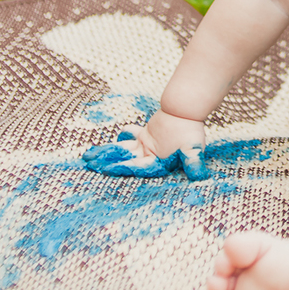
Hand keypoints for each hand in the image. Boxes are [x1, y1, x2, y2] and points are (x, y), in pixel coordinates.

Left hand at [82, 109, 208, 179]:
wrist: (188, 113)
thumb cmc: (190, 132)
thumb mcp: (193, 149)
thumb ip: (194, 162)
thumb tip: (200, 176)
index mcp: (157, 165)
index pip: (137, 168)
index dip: (123, 167)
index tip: (108, 167)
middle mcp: (149, 159)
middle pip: (124, 162)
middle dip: (107, 163)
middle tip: (90, 164)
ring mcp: (144, 149)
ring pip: (122, 152)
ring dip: (106, 154)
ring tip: (88, 156)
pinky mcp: (142, 139)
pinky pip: (126, 140)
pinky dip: (118, 140)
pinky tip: (104, 144)